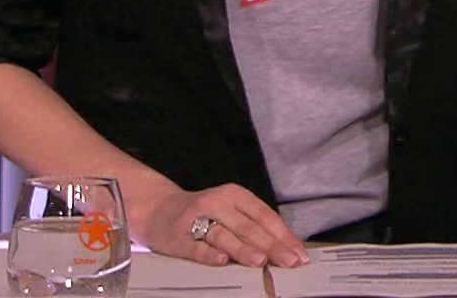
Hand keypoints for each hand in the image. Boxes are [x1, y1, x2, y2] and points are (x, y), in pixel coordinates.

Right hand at [132, 182, 308, 268]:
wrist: (158, 209)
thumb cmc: (203, 213)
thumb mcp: (230, 210)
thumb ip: (254, 226)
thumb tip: (285, 248)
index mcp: (234, 195)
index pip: (264, 215)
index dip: (283, 234)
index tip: (298, 253)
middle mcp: (216, 204)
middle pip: (248, 227)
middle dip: (271, 245)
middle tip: (288, 261)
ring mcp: (196, 220)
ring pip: (224, 235)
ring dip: (244, 249)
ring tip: (261, 261)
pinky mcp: (178, 237)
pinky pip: (196, 247)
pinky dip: (209, 255)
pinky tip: (222, 262)